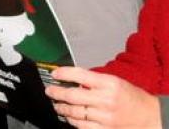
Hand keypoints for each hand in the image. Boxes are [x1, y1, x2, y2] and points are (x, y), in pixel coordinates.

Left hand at [45, 67, 161, 127]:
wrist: (148, 117)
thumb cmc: (130, 96)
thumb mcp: (114, 81)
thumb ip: (94, 80)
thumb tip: (73, 78)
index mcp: (108, 83)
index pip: (80, 75)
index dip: (64, 73)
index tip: (54, 73)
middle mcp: (105, 100)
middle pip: (74, 96)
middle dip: (57, 93)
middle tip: (49, 91)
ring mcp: (104, 117)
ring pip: (75, 113)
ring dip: (62, 108)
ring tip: (56, 104)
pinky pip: (82, 126)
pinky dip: (72, 121)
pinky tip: (68, 117)